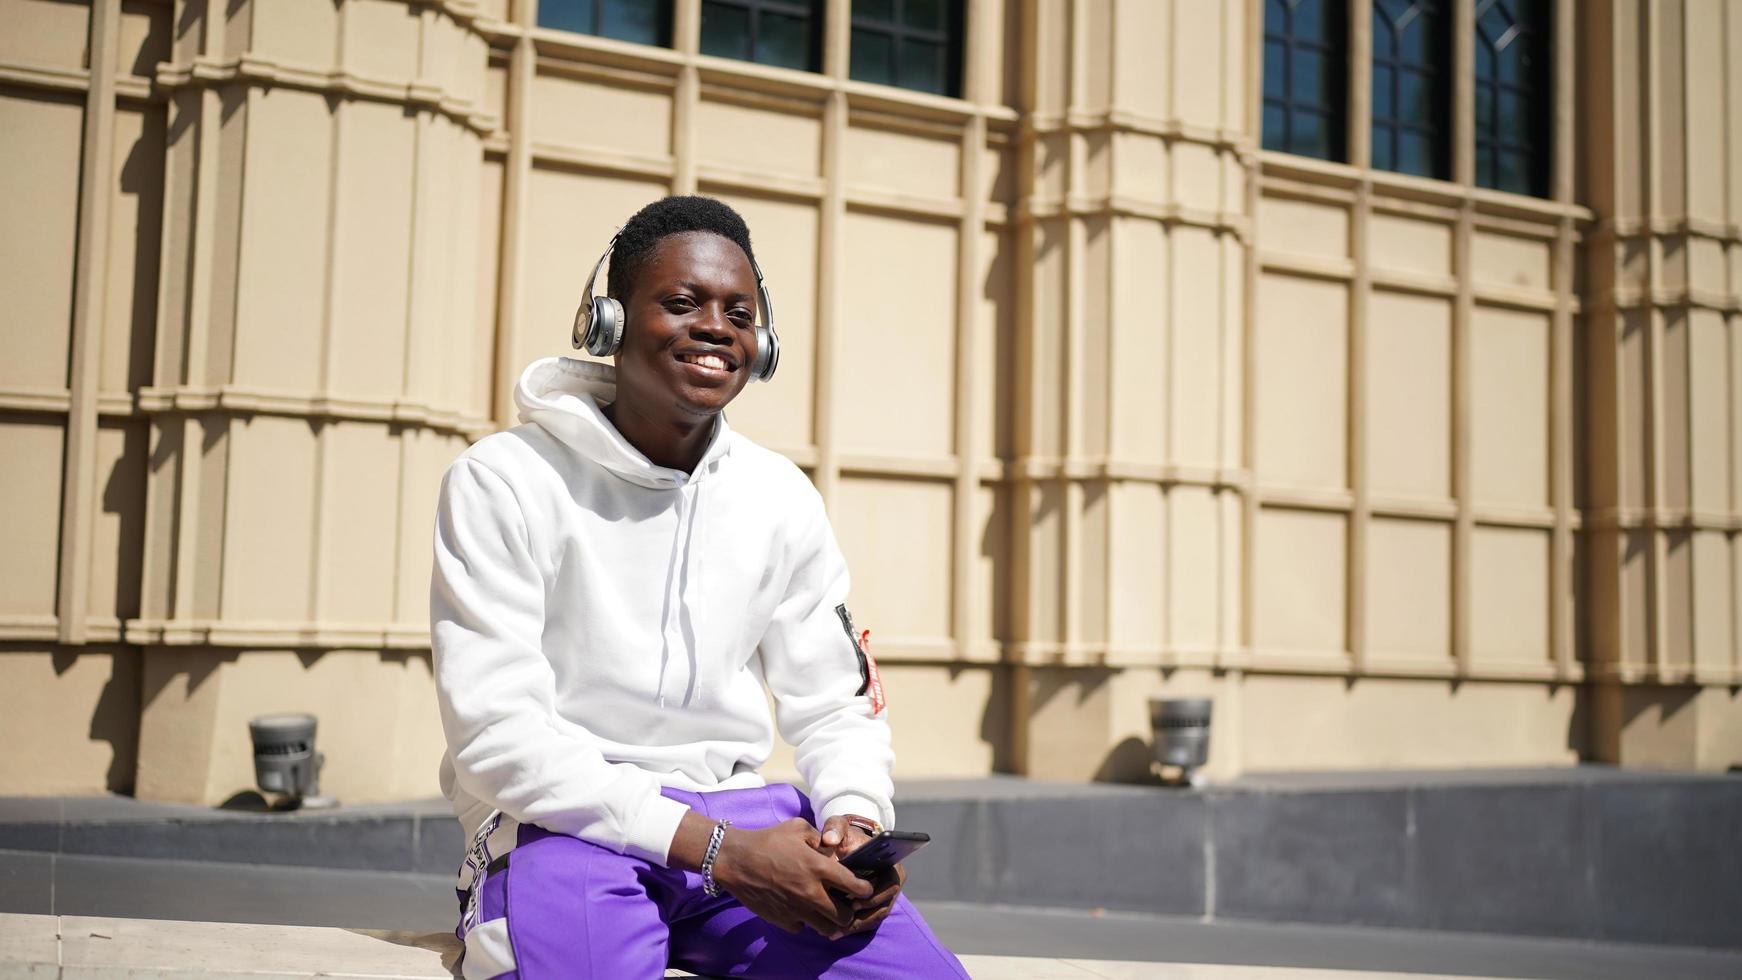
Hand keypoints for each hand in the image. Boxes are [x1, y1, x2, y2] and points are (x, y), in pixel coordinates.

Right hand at [709, 818, 872, 936]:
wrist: (736, 860)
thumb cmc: (768, 840)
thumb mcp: (798, 828)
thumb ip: (821, 838)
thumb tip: (833, 849)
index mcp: (818, 868)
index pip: (854, 886)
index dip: (864, 889)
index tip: (864, 888)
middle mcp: (811, 893)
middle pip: (844, 916)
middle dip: (849, 910)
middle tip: (845, 902)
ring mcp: (796, 910)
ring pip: (827, 928)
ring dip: (830, 920)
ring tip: (826, 910)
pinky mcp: (783, 920)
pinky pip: (803, 927)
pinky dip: (805, 921)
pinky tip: (801, 908)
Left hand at [818, 815, 905, 935]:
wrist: (847, 845)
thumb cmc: (845, 836)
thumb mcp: (839, 826)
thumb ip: (834, 828)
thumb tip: (829, 840)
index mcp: (891, 862)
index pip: (891, 884)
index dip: (874, 896)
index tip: (855, 902)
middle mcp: (892, 881)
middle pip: (883, 906)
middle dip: (863, 915)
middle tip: (843, 920)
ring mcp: (884, 896)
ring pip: (875, 917)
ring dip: (857, 925)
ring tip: (836, 931)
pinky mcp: (874, 907)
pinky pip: (867, 921)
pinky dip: (853, 927)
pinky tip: (834, 932)